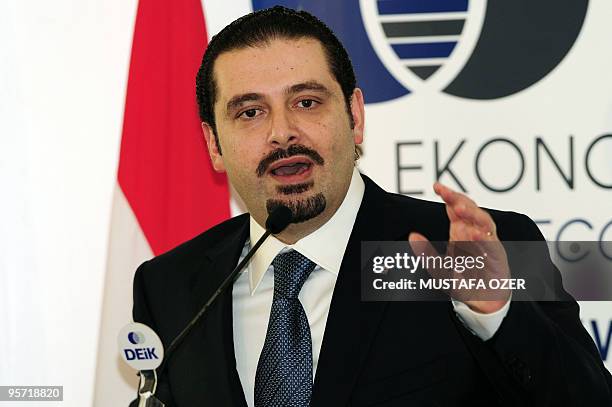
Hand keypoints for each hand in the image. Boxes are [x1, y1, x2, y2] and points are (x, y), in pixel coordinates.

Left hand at [408, 182, 510, 313]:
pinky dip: (484, 237)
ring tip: (460, 209)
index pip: (455, 207)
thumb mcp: (438, 268)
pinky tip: (475, 233)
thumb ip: (425, 252)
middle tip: (448, 195)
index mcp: (460, 231)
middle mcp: (474, 233)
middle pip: (470, 209)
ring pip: (484, 222)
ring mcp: (488, 243)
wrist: (482, 302)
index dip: (448, 195)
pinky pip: (492, 243)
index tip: (437, 187)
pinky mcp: (497, 257)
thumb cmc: (463, 282)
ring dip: (473, 215)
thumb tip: (412, 235)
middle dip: (460, 200)